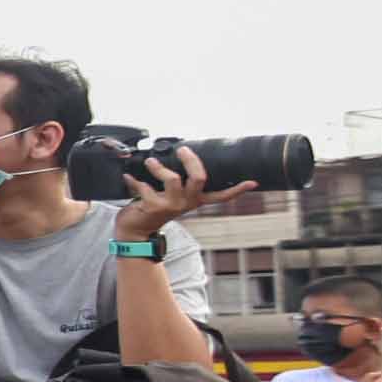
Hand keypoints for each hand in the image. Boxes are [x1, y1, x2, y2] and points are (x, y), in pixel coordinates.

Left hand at [111, 146, 257, 235]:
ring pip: (172, 179)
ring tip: (150, 162)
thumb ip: (178, 181)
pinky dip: (134, 179)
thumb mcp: (172, 196)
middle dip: (191, 160)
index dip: (237, 189)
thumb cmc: (153, 208)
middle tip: (182, 150)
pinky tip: (129, 177)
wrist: (135, 231)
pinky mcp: (152, 206)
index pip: (221, 196)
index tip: (252, 182)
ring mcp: (170, 205)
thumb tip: (181, 158)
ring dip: (158, 167)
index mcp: (195, 200)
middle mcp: (186, 203)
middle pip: (199, 178)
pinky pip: (144, 186)